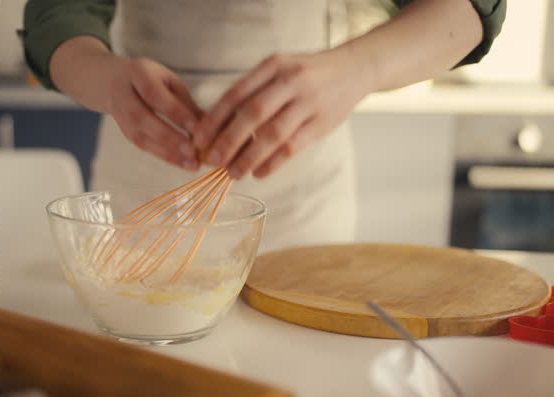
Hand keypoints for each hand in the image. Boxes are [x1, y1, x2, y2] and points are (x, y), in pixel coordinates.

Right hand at [105, 57, 202, 170]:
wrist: (115, 83)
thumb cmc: (151, 80)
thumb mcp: (169, 81)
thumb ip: (186, 101)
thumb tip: (212, 123)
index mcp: (138, 73)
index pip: (154, 94)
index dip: (174, 112)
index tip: (195, 127)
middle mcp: (124, 95)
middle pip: (143, 118)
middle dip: (169, 137)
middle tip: (193, 151)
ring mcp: (121, 116)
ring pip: (141, 137)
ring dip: (167, 153)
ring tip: (191, 163)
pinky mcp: (126, 133)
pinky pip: (144, 147)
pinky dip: (164, 156)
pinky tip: (182, 163)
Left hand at [192, 47, 374, 179]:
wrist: (354, 69)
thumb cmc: (307, 73)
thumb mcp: (279, 69)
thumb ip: (252, 91)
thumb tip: (215, 125)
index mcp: (272, 65)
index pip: (236, 94)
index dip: (214, 120)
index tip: (198, 140)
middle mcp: (290, 80)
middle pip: (252, 114)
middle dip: (228, 141)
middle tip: (211, 161)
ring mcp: (309, 102)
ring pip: (273, 134)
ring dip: (249, 157)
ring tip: (233, 174)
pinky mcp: (323, 123)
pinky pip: (293, 147)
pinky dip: (273, 163)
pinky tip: (259, 173)